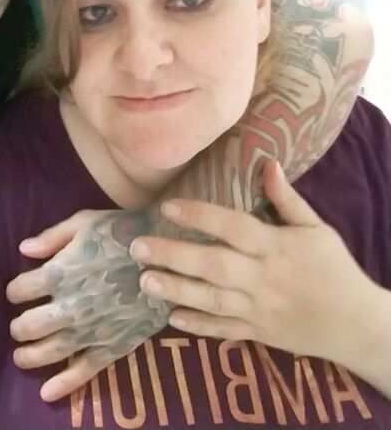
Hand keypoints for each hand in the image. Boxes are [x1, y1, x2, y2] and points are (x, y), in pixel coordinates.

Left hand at [7, 209, 170, 401]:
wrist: (167, 251)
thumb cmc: (122, 231)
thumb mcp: (84, 222)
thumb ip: (52, 237)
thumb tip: (23, 250)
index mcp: (61, 272)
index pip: (21, 289)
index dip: (15, 290)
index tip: (19, 291)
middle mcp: (72, 305)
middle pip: (30, 325)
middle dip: (19, 327)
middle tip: (18, 327)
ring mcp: (92, 329)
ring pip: (51, 350)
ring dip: (30, 357)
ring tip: (21, 357)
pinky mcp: (114, 345)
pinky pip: (85, 370)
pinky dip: (64, 384)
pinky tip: (47, 393)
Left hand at [131, 161, 377, 365]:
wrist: (357, 326)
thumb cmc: (334, 269)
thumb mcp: (316, 228)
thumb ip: (287, 199)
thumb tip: (268, 162)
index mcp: (276, 247)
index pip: (234, 227)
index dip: (200, 216)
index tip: (167, 207)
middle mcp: (263, 278)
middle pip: (214, 265)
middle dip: (174, 256)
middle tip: (137, 247)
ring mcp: (258, 309)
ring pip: (211, 300)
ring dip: (176, 290)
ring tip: (144, 280)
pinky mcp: (257, 333)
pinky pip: (223, 330)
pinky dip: (198, 326)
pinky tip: (171, 318)